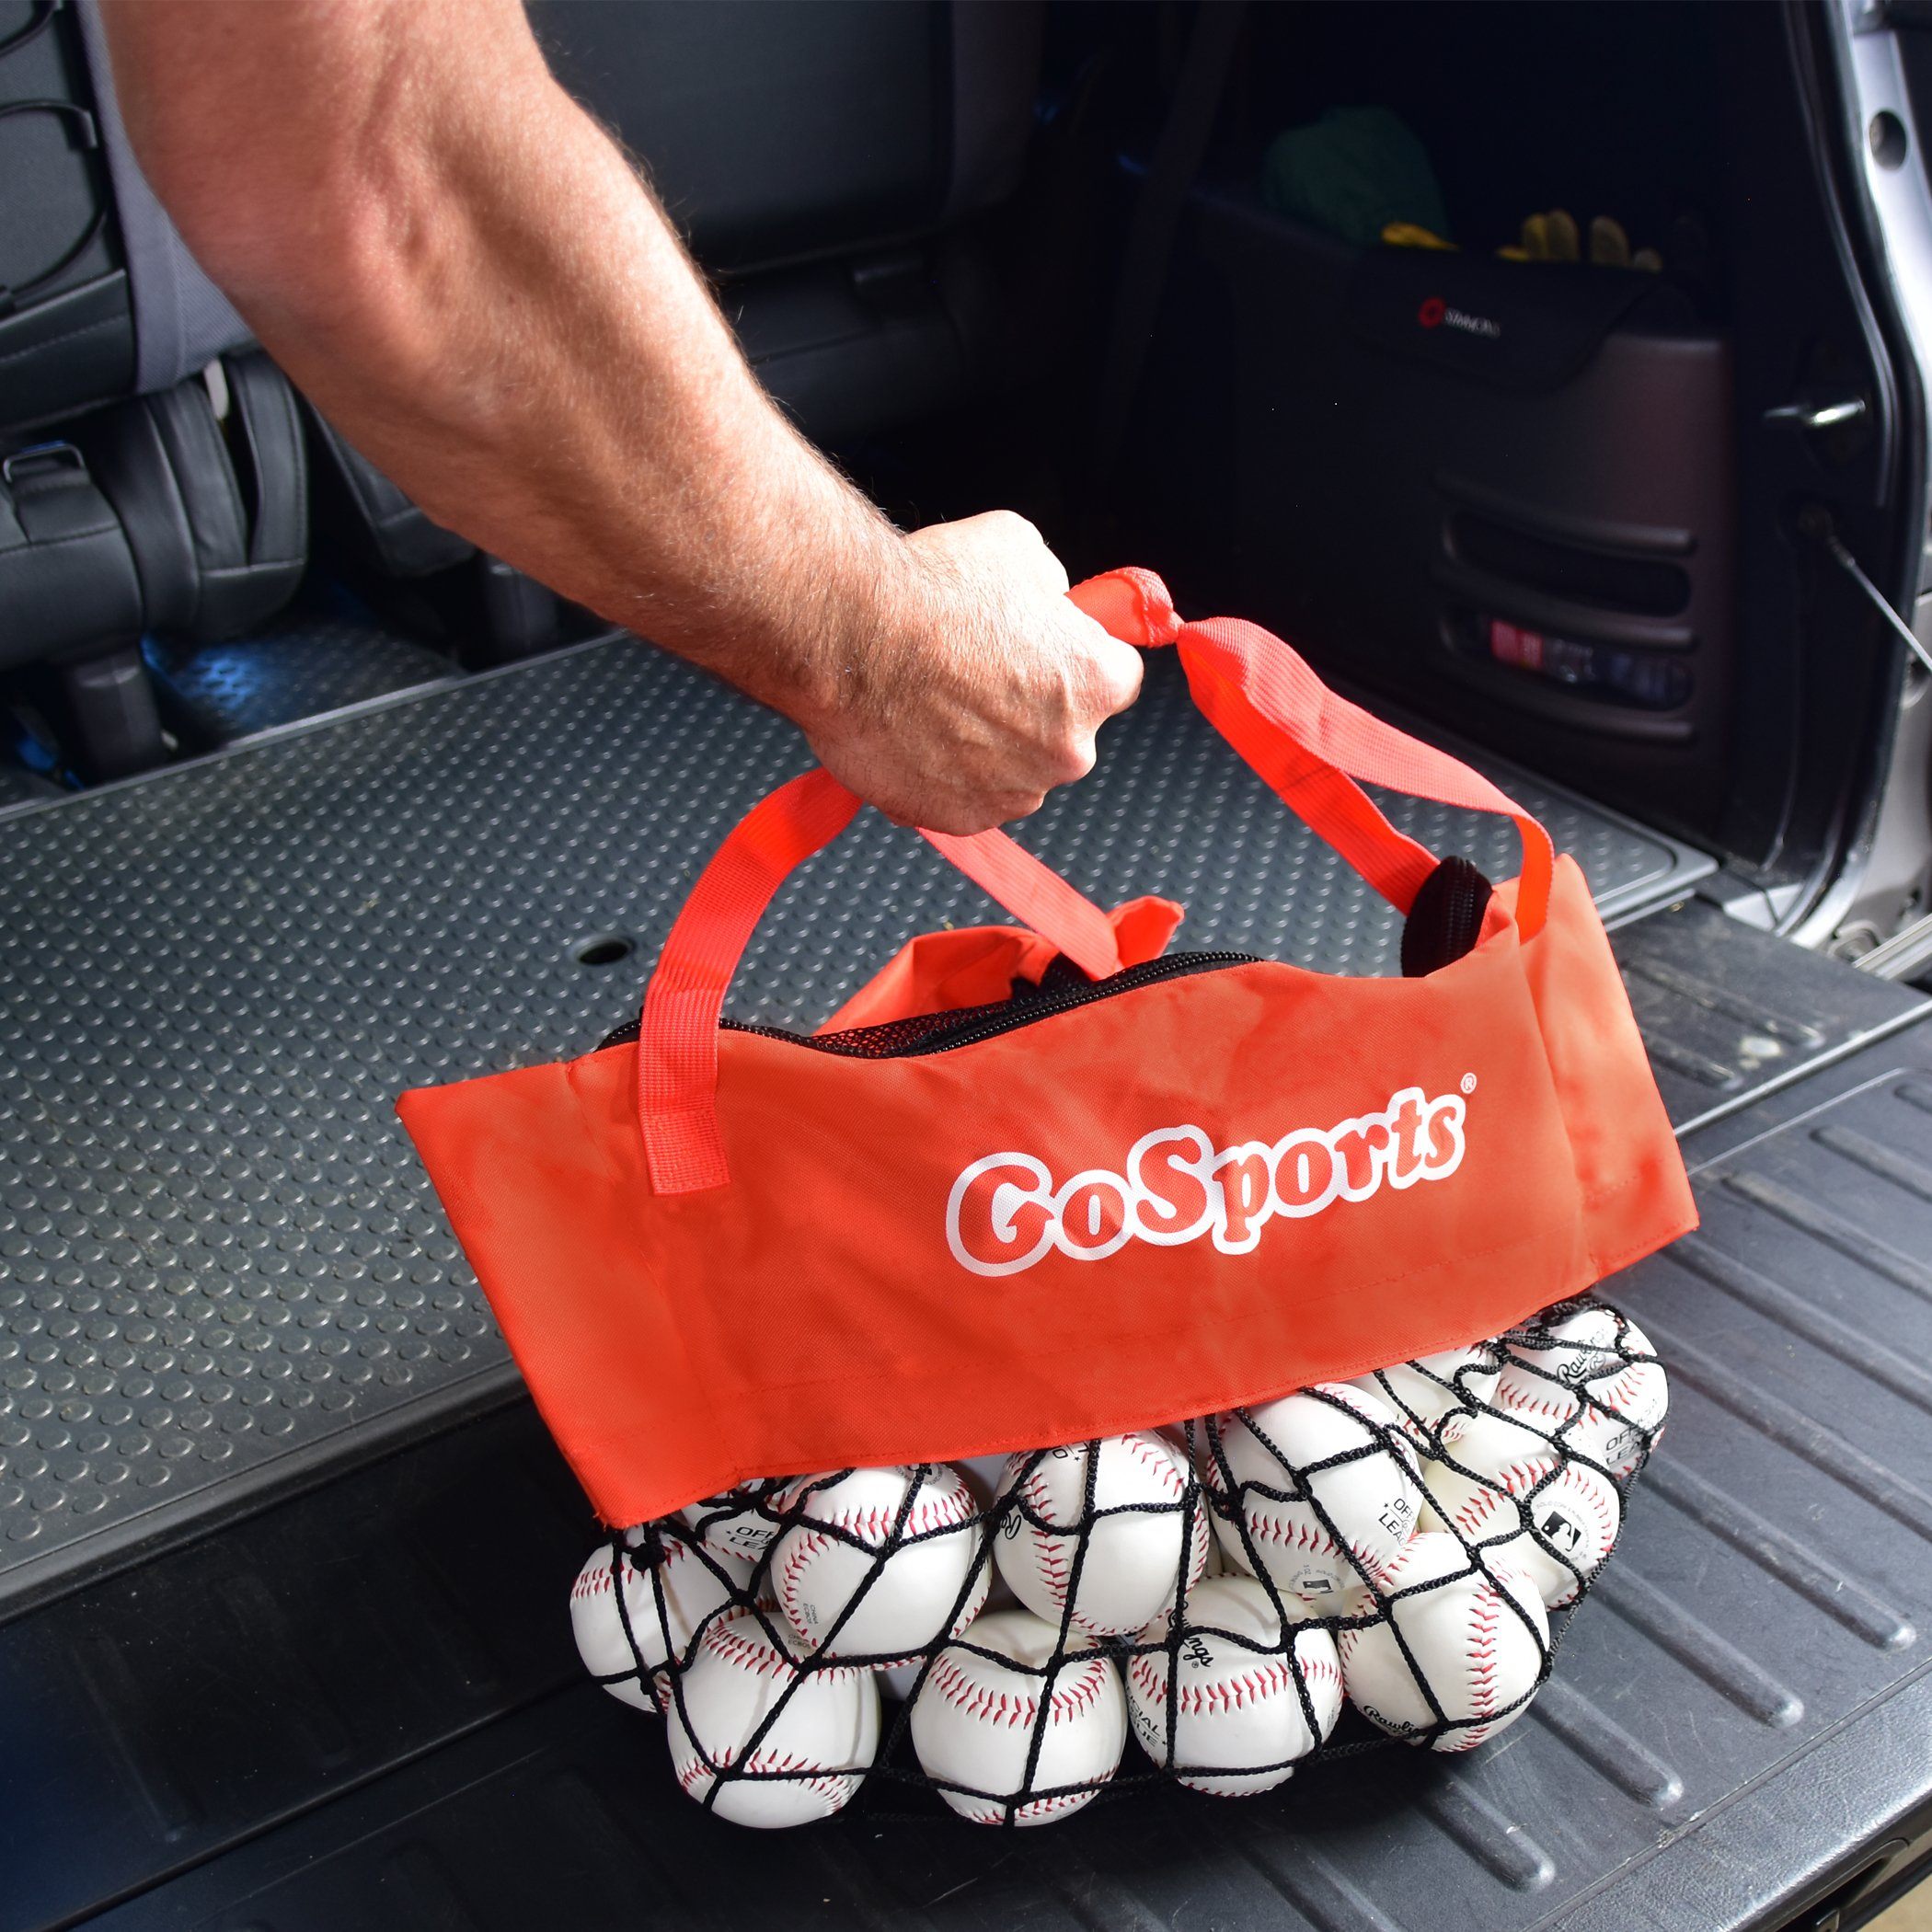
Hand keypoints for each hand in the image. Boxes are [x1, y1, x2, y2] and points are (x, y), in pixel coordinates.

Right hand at [801, 511, 1144, 833]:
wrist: (851, 638)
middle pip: (1063, 733)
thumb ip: (1051, 587)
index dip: (1073, 657)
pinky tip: (913, 731)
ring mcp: (1014, 793)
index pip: (1114, 677)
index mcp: (1097, 683)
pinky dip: (942, 773)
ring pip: (1012, 770)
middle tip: (976, 672)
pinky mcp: (960, 818)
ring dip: (986, 745)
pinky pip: (962, 797)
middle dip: (1030, 708)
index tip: (1045, 649)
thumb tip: (1049, 600)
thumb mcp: (1018, 546)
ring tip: (935, 701)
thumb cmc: (931, 589)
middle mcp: (1068, 751)